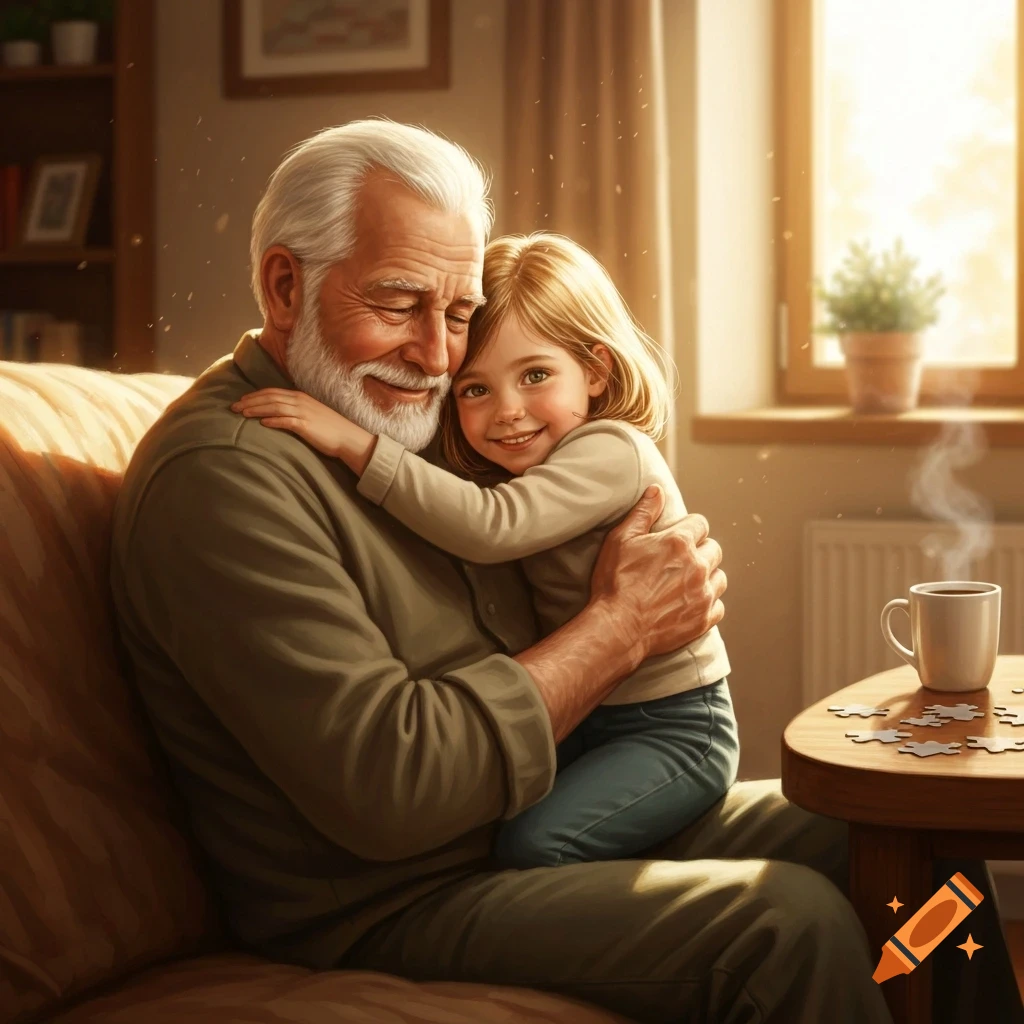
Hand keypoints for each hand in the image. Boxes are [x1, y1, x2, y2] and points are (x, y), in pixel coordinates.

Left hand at [231, 389, 374, 471]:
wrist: (348, 437)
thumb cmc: (329, 428)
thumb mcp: (311, 414)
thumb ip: (296, 411)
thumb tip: (280, 414)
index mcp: (300, 397)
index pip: (273, 392)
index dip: (255, 395)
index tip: (241, 400)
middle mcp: (300, 401)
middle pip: (270, 398)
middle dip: (250, 401)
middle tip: (233, 407)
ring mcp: (303, 413)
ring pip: (274, 407)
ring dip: (257, 409)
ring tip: (242, 414)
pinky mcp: (306, 425)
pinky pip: (286, 421)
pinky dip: (273, 420)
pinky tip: (262, 423)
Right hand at [589, 485, 725, 660]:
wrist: (618, 627)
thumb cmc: (615, 582)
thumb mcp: (621, 540)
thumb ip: (643, 513)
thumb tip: (657, 490)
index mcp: (679, 543)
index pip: (700, 524)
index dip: (688, 528)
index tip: (678, 536)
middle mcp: (697, 566)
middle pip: (714, 549)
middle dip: (700, 550)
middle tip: (681, 560)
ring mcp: (703, 594)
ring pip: (720, 577)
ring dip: (708, 577)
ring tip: (688, 582)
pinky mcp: (703, 619)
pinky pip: (718, 606)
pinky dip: (708, 603)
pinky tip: (691, 603)